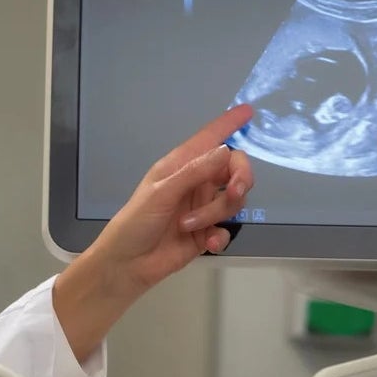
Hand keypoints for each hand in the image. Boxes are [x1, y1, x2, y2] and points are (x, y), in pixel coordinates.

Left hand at [52, 105, 255, 360]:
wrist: (128, 265)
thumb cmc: (136, 222)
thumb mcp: (161, 192)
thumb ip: (194, 172)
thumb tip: (226, 150)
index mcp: (180, 165)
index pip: (209, 139)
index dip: (228, 124)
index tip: (248, 111)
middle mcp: (196, 182)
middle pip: (233, 170)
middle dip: (239, 179)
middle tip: (233, 192)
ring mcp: (203, 208)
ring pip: (233, 201)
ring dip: (215, 214)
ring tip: (189, 227)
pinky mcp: (207, 233)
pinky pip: (227, 229)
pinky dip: (220, 236)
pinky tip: (207, 243)